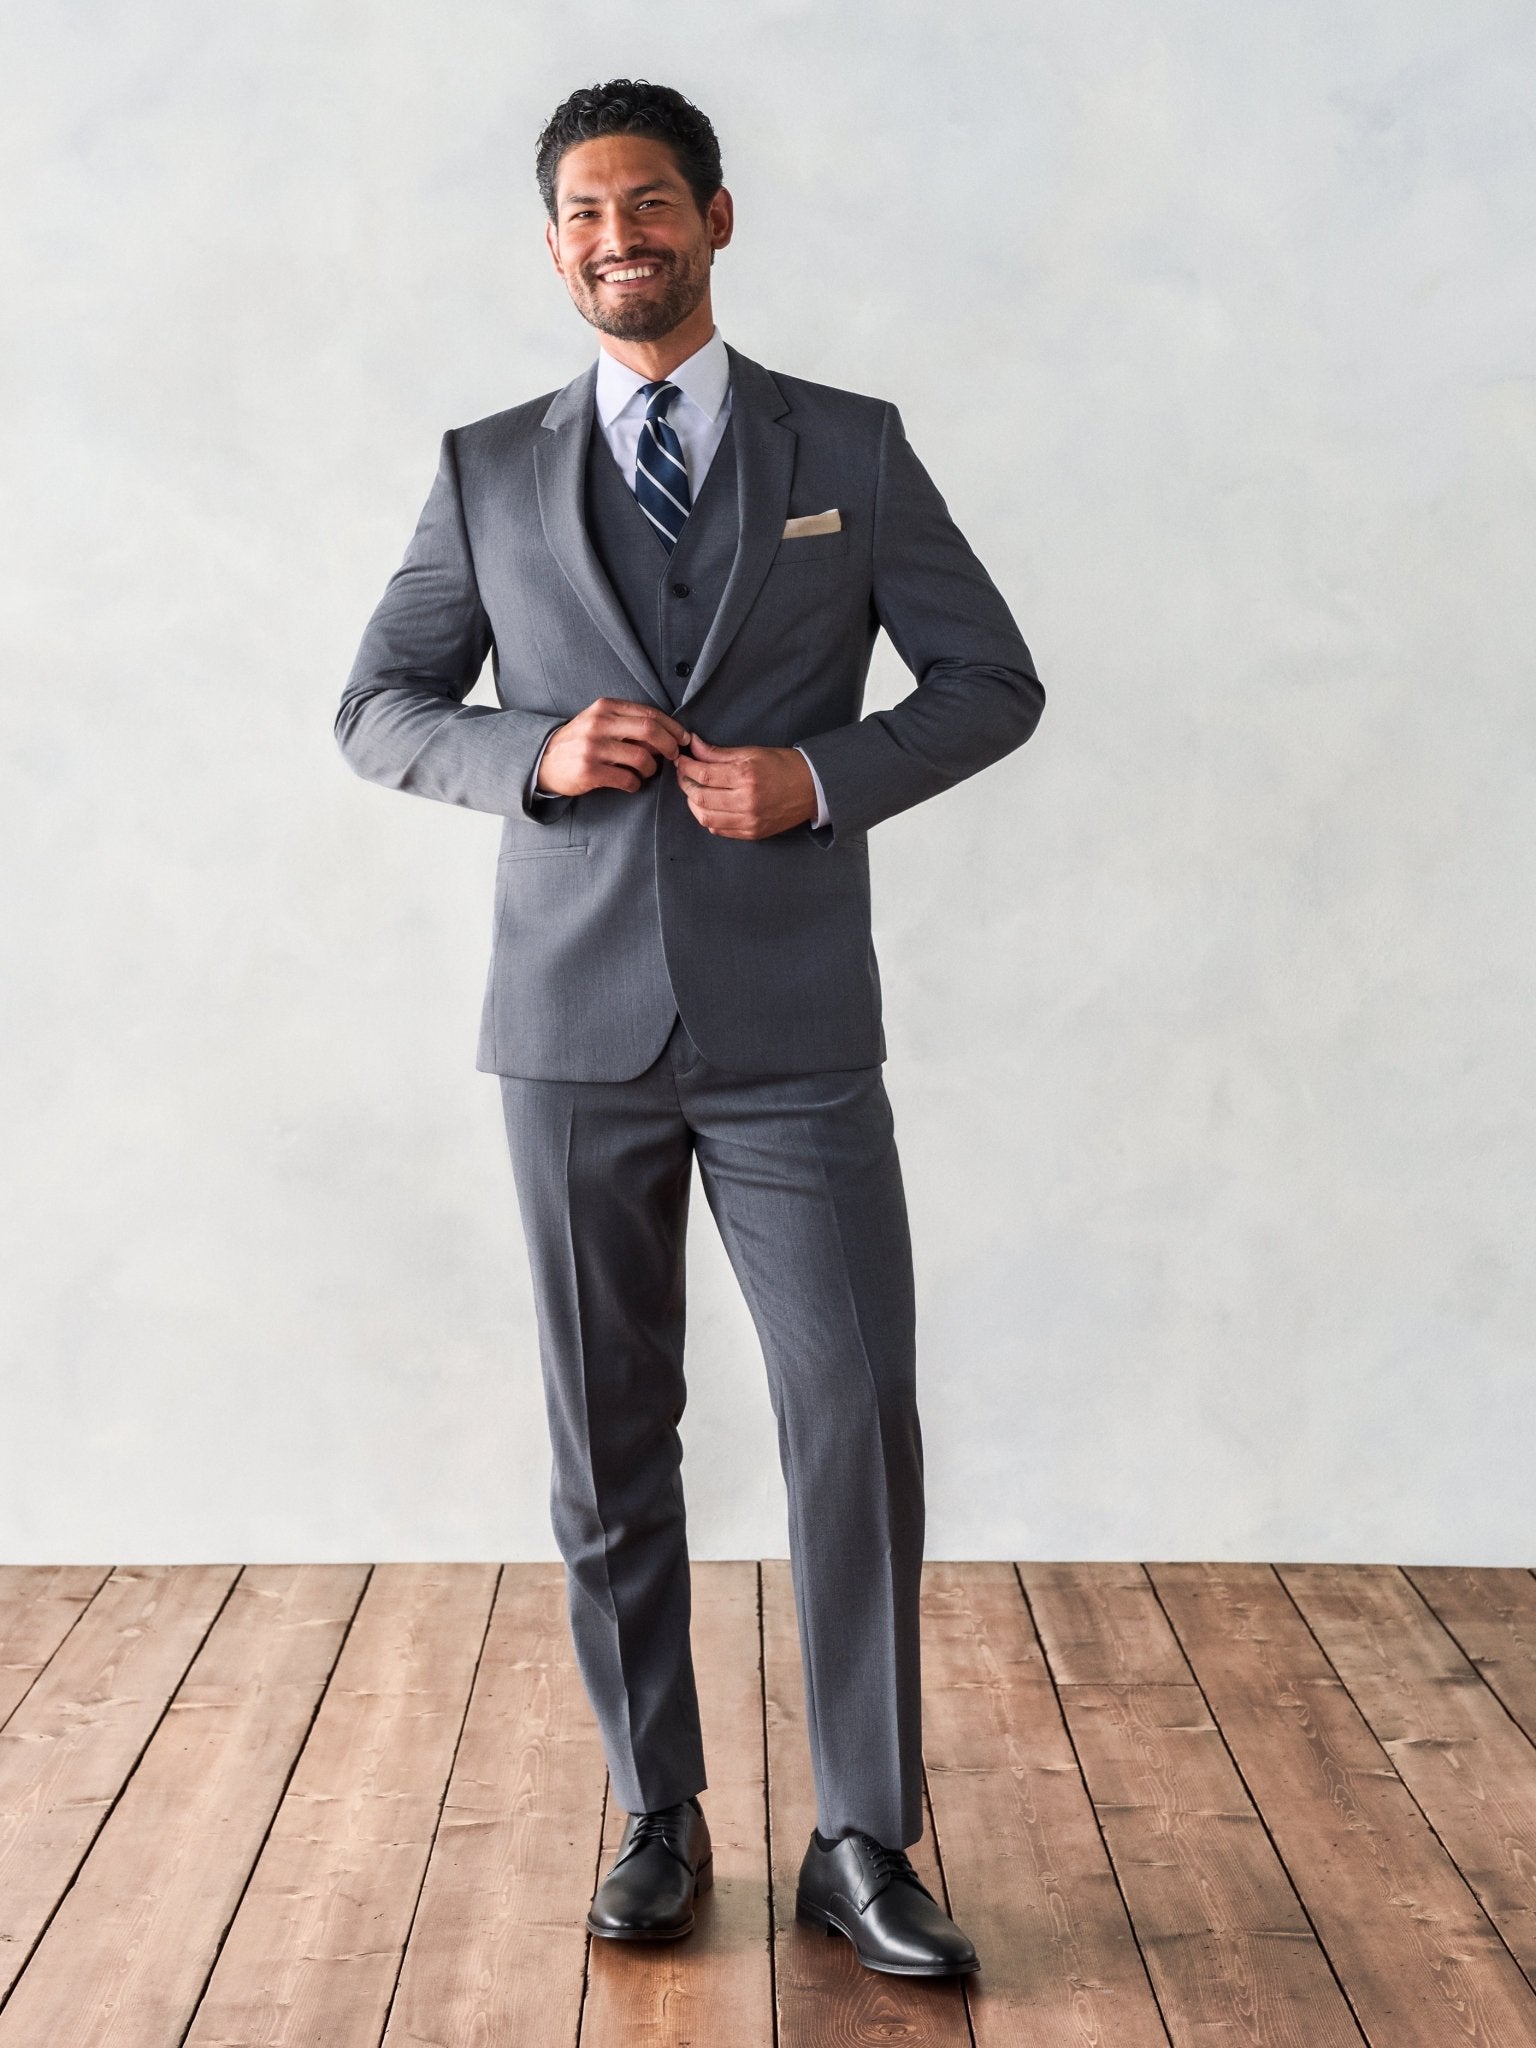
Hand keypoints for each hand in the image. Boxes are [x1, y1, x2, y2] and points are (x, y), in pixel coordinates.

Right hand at [536, 697, 690, 796]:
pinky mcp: (589, 771)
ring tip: (646, 772)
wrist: (544, 761)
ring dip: (652, 769)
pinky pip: (627, 779)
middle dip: (670, 745)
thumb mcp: (600, 722)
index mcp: (605, 707)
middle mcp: (599, 724)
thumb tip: (667, 734)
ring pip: (642, 757)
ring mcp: (593, 747)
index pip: (650, 713)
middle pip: (650, 731)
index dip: (673, 727)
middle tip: (674, 757)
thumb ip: (629, 723)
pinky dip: (636, 784)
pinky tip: (632, 784)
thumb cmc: (580, 742)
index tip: (684, 739)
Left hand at [674, 735, 817, 838]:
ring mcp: (749, 821)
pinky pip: (718, 829)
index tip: (680, 760)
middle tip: (684, 774)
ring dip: (693, 803)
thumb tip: (693, 746)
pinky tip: (709, 805)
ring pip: (705, 817)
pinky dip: (708, 817)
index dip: (686, 767)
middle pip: (700, 797)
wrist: (812, 788)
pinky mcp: (752, 833)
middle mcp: (746, 801)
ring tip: (695, 790)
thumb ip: (719, 752)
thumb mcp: (752, 752)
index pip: (704, 774)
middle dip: (686, 784)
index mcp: (746, 776)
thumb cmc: (783, 765)